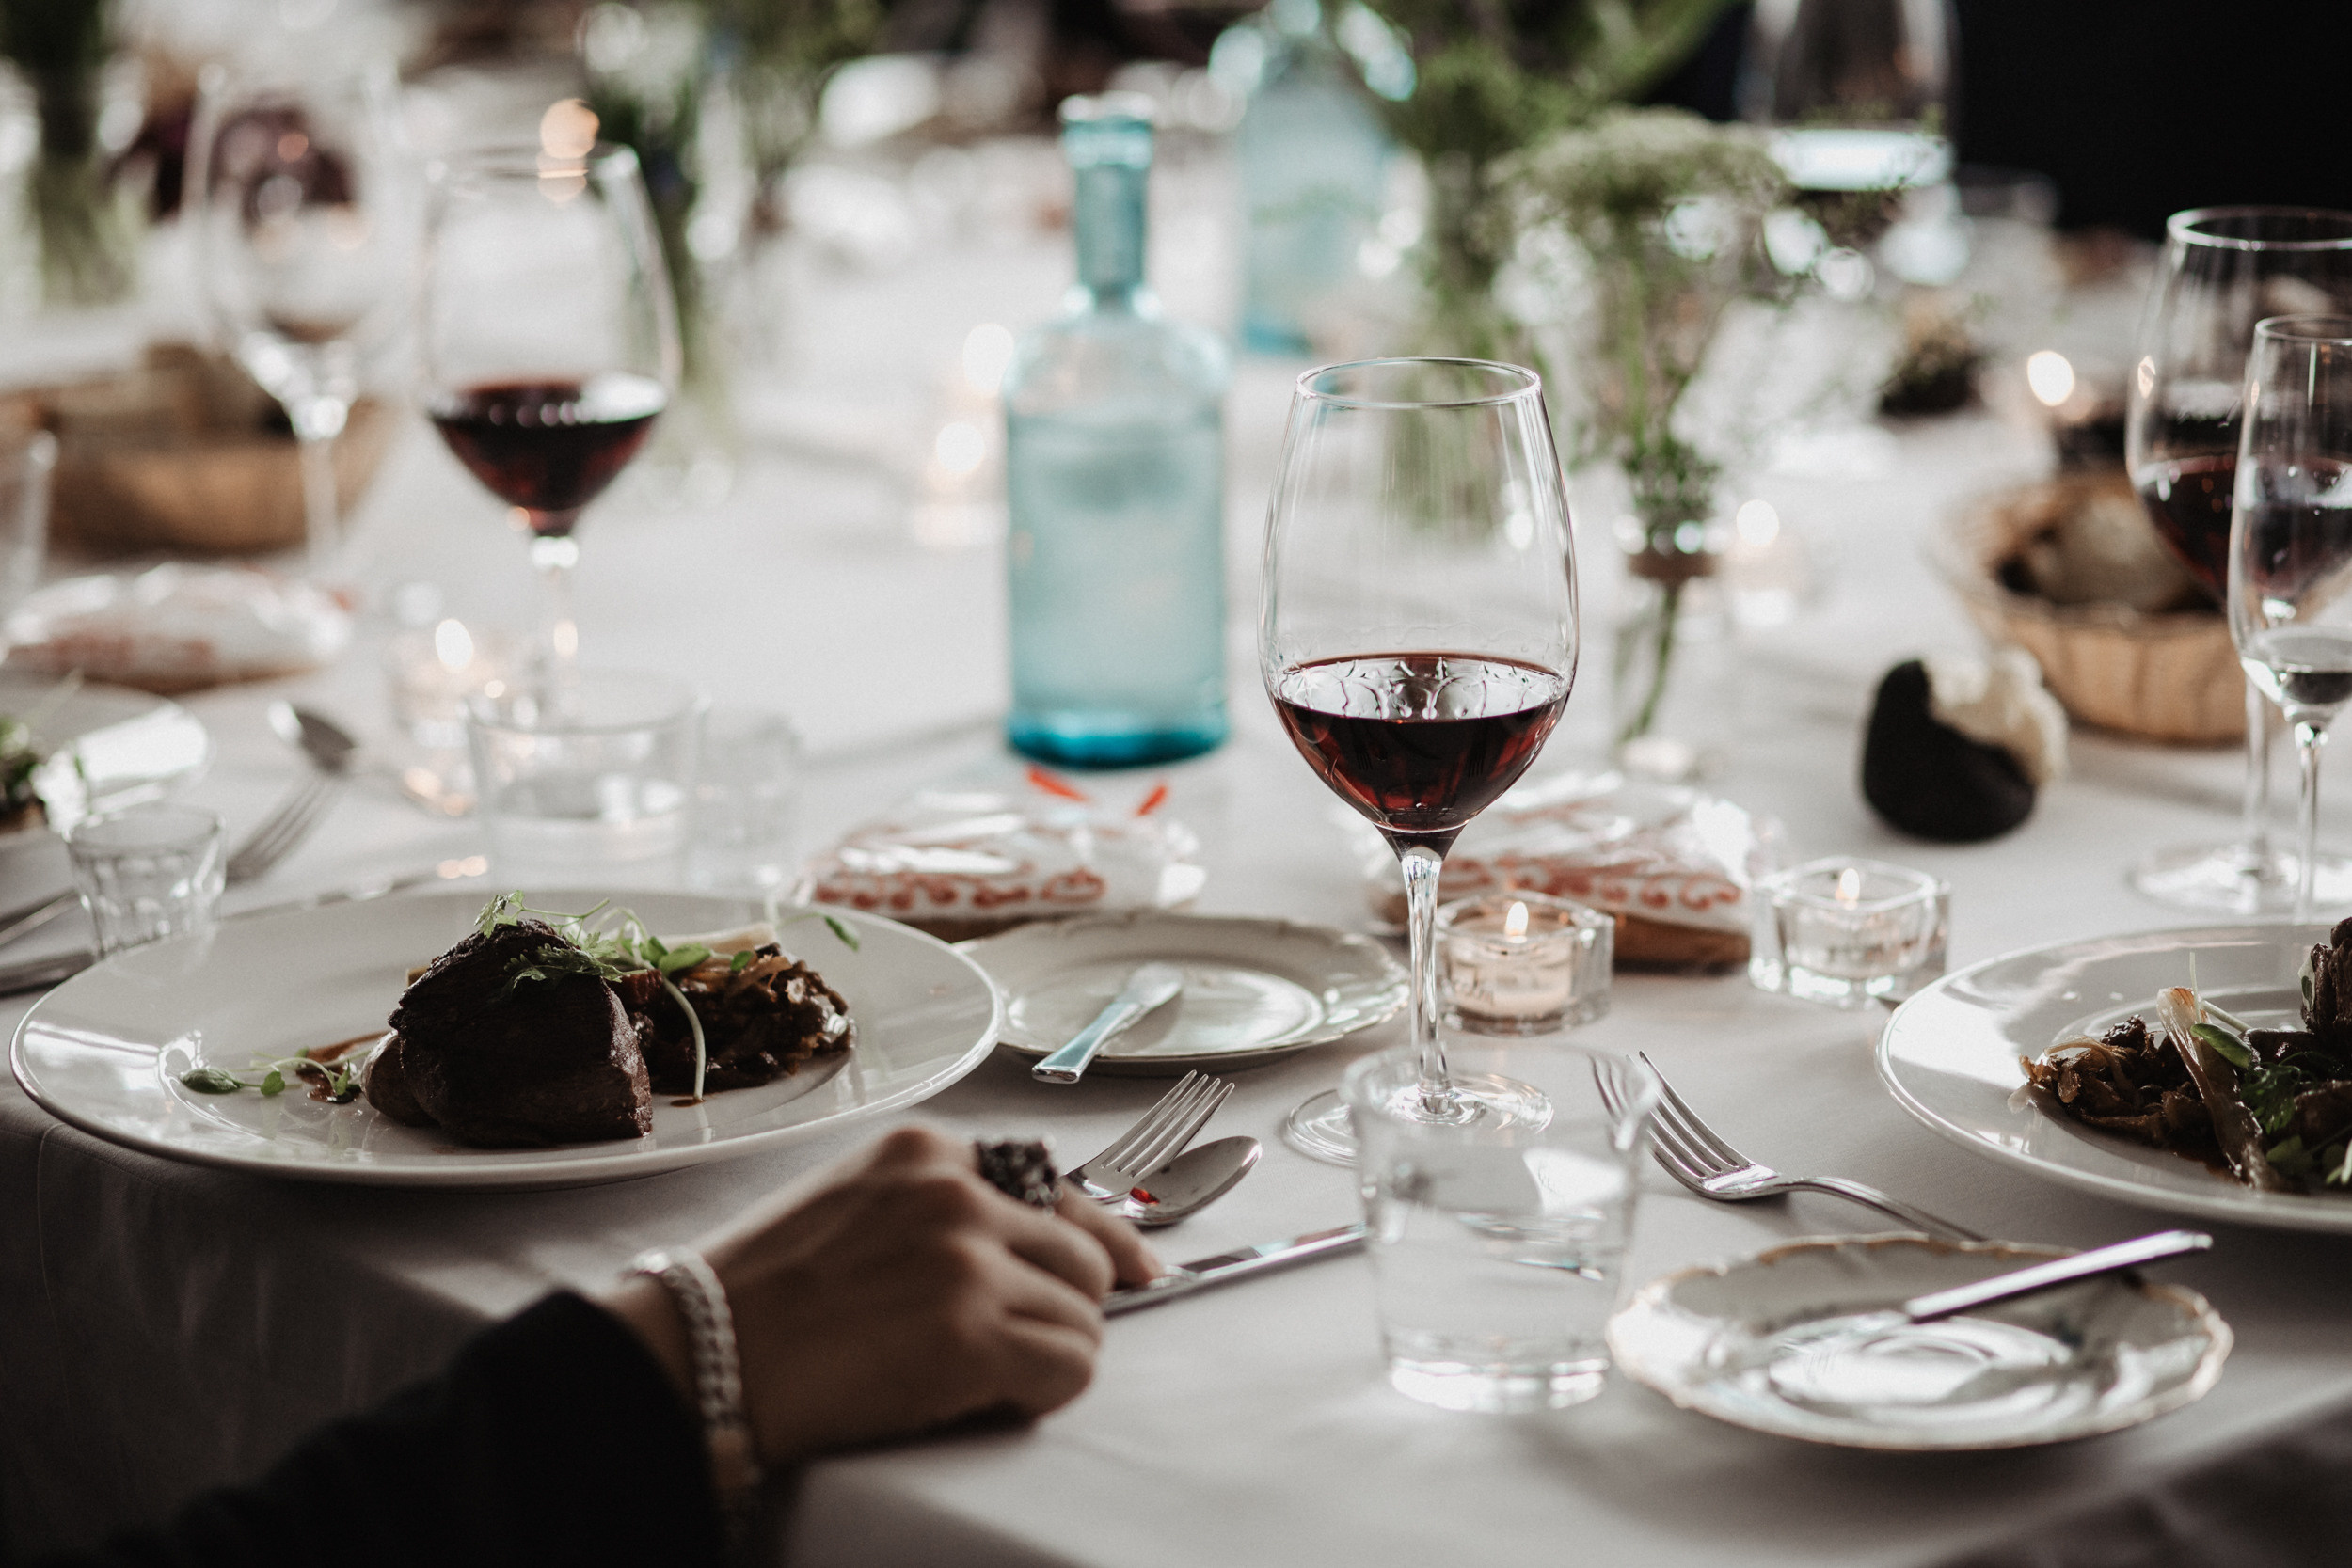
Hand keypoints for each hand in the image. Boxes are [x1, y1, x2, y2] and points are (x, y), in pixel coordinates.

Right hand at [604, 1125, 1158, 1466]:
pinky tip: (986, 1397)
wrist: (700, 1355)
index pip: (1057, 1186)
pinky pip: (1068, 1367)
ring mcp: (965, 1259)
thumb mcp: (856, 1205)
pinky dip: (1042, 1392)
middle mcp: (956, 1191)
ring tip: (980, 1377)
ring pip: (1084, 1317)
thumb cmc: (763, 1297)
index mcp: (926, 1151)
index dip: (1104, 1238)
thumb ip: (939, 1206)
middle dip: (1063, 1308)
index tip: (1134, 1272)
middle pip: (1083, 1255)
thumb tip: (1031, 1242)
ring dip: (1048, 1356)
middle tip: (1014, 1349)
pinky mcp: (969, 1331)